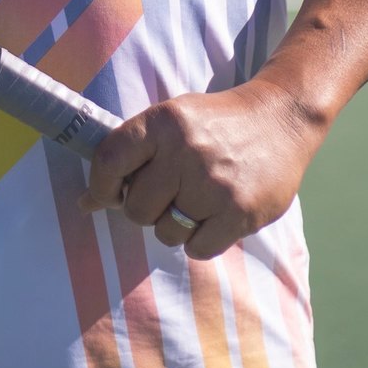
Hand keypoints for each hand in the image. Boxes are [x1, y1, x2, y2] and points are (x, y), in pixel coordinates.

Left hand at [80, 80, 324, 260]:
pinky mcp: (241, 211)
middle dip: (146, 209)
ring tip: (196, 201)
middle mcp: (186, 151)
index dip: (100, 187)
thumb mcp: (171, 119)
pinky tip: (214, 216)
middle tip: (167, 195)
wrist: (281, 119)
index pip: (109, 161)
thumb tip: (86, 204)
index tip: (105, 196)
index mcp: (163, 122)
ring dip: (175, 226)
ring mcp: (215, 184)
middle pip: (136, 209)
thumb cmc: (215, 124)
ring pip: (166, 233)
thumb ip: (129, 155)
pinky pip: (198, 249)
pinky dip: (200, 240)